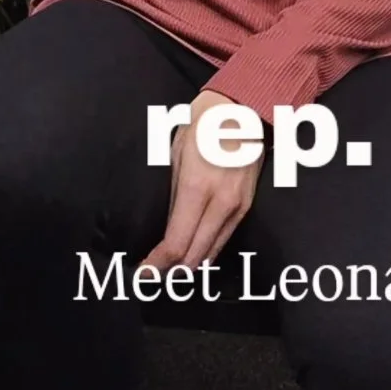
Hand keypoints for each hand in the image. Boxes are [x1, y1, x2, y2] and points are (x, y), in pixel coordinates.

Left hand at [139, 89, 263, 276]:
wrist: (243, 112)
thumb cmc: (202, 127)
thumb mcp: (176, 156)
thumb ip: (173, 195)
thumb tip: (166, 228)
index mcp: (198, 188)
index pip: (176, 242)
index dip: (158, 264)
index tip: (144, 275)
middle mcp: (221, 203)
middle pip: (194, 256)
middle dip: (171, 271)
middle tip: (152, 277)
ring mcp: (237, 207)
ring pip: (212, 253)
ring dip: (189, 266)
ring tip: (169, 272)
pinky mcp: (247, 207)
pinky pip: (224, 240)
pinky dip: (206, 253)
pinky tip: (192, 256)